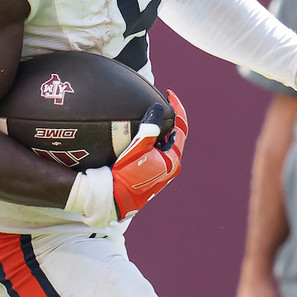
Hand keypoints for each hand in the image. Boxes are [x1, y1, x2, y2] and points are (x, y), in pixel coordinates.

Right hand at [110, 90, 188, 218]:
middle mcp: (171, 167)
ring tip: (149, 118)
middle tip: (159, 105)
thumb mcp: (136, 149)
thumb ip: (149, 128)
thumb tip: (158, 108)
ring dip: (159, 131)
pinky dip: (152, 142)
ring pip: (165, 145)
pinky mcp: (151, 176)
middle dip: (168, 120)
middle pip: (174, 136)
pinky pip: (156, 153)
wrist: (114, 201)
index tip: (170, 94)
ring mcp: (162, 173)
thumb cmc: (124, 176)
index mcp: (172, 159)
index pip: (181, 128)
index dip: (178, 109)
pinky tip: (140, 138)